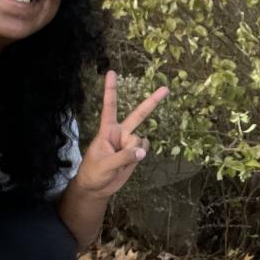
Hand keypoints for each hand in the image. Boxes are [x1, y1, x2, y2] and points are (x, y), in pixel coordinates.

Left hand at [73, 70, 167, 198]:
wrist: (97, 188)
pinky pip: (144, 149)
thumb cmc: (93, 173)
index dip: (111, 89)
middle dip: (152, 101)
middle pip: (138, 114)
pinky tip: (130, 161)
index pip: (109, 106)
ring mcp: (129, 142)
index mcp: (107, 130)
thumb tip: (142, 151)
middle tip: (166, 89)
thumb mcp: (104, 165)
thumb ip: (123, 157)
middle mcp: (120, 132)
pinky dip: (140, 155)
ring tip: (119, 162)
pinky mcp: (136, 153)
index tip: (111, 72)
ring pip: (140, 140)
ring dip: (133, 151)